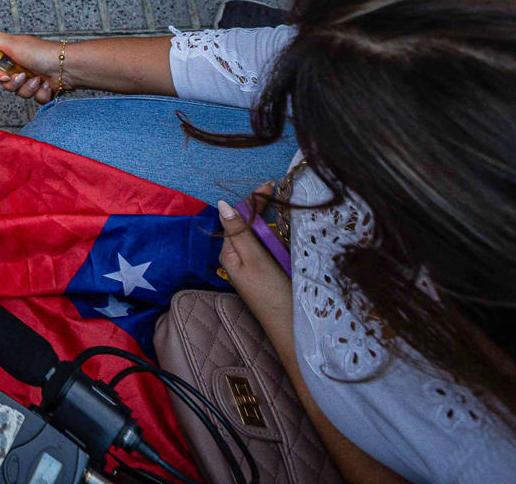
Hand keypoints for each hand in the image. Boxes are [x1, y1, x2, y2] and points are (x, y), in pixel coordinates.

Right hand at [0, 30, 63, 103]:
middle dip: (14, 83)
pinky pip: (36, 98)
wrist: (65, 67)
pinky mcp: (43, 89)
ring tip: (38, 80)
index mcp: (13, 55)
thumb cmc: (41, 54)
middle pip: (7, 84)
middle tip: (23, 76)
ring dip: (29, 88)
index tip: (4, 75)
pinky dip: (42, 93)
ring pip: (20, 93)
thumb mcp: (12, 42)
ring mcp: (32, 78)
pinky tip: (47, 84)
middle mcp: (22, 66)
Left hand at [217, 186, 292, 329]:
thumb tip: (222, 204)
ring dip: (278, 230)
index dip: (253, 200)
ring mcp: (255, 265)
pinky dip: (283, 243)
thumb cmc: (272, 296)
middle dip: (268, 214)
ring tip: (289, 236)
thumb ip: (240, 233)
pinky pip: (275, 249)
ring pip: (266, 236)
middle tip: (285, 204)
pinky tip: (292, 245)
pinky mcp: (270, 273)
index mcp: (230, 252)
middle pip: (252, 225)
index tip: (271, 185)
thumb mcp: (255, 260)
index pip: (237, 217)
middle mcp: (240, 256)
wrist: (293, 331)